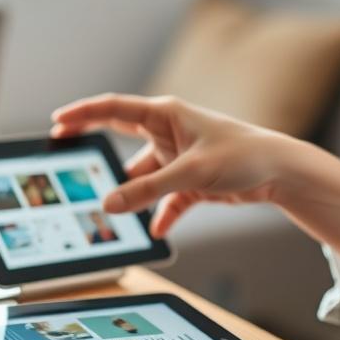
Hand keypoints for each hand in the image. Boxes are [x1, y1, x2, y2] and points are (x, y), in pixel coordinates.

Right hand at [53, 94, 339, 268]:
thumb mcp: (191, 174)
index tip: (57, 122)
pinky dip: (161, 213)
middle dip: (97, 149)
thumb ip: (148, 190)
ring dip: (134, 194)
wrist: (282, 172)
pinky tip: (158, 231)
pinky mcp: (192, 179)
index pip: (114, 108)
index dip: (83, 113)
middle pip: (122, 137)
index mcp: (165, 114)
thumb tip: (109, 204)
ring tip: (116, 212)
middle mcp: (169, 131)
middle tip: (66, 153)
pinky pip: (166, 197)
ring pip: (144, 175)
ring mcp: (179, 155)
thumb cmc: (242, 156)